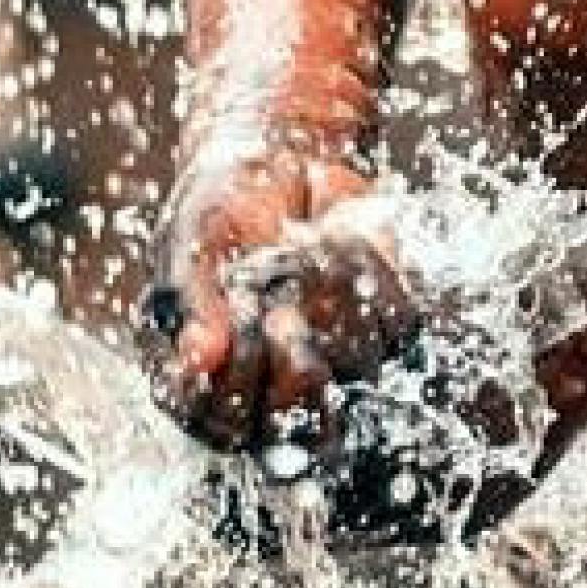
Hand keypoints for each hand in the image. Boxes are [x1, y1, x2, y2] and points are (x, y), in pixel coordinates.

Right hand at [147, 149, 414, 453]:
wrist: (277, 151)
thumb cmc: (219, 204)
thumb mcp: (190, 243)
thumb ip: (192, 301)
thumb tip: (196, 358)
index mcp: (203, 378)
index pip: (226, 428)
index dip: (238, 387)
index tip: (239, 322)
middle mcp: (269, 384)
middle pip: (301, 435)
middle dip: (296, 375)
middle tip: (283, 313)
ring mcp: (332, 358)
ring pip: (354, 370)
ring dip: (325, 296)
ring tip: (293, 246)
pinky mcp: (382, 325)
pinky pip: (396, 323)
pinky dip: (366, 270)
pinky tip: (333, 235)